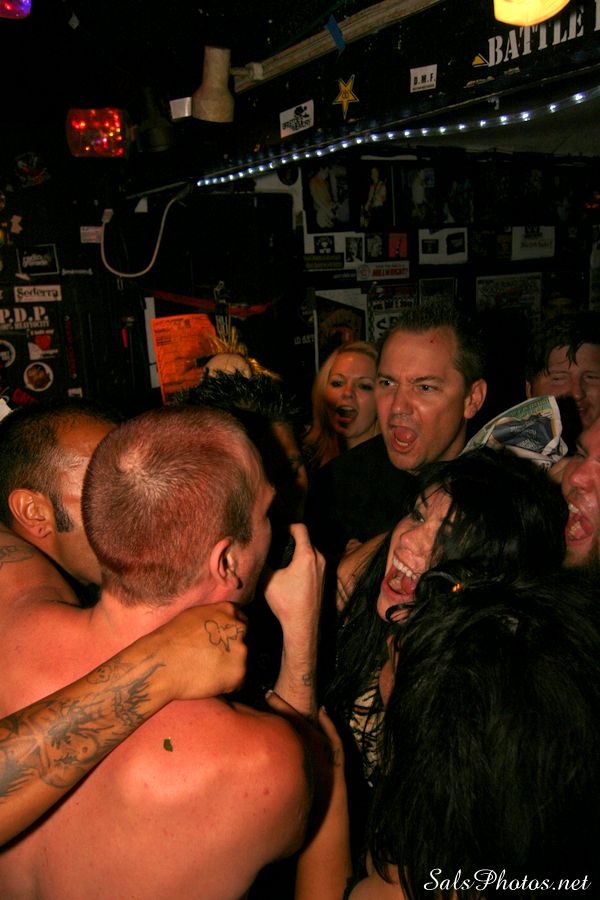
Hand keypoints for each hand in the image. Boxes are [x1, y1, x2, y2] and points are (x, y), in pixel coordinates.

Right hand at [151, 602, 247, 700]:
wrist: (162, 662)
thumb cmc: (171, 639)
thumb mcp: (195, 615)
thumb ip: (215, 618)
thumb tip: (220, 625)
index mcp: (229, 610)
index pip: (242, 623)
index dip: (232, 636)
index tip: (223, 645)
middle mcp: (239, 628)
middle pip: (245, 642)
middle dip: (234, 651)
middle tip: (214, 660)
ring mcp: (241, 651)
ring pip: (243, 662)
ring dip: (231, 668)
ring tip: (209, 672)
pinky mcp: (238, 673)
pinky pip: (238, 682)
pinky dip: (228, 685)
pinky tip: (210, 682)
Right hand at [262, 523, 324, 639]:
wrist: (303, 625)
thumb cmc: (287, 602)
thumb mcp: (268, 580)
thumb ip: (261, 563)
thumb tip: (253, 553)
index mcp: (307, 555)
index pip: (300, 528)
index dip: (287, 526)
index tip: (277, 532)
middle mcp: (319, 559)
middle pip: (306, 540)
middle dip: (291, 539)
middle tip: (276, 544)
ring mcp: (324, 569)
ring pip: (310, 551)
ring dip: (298, 551)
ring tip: (282, 557)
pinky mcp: (323, 579)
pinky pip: (314, 562)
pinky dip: (303, 561)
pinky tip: (291, 571)